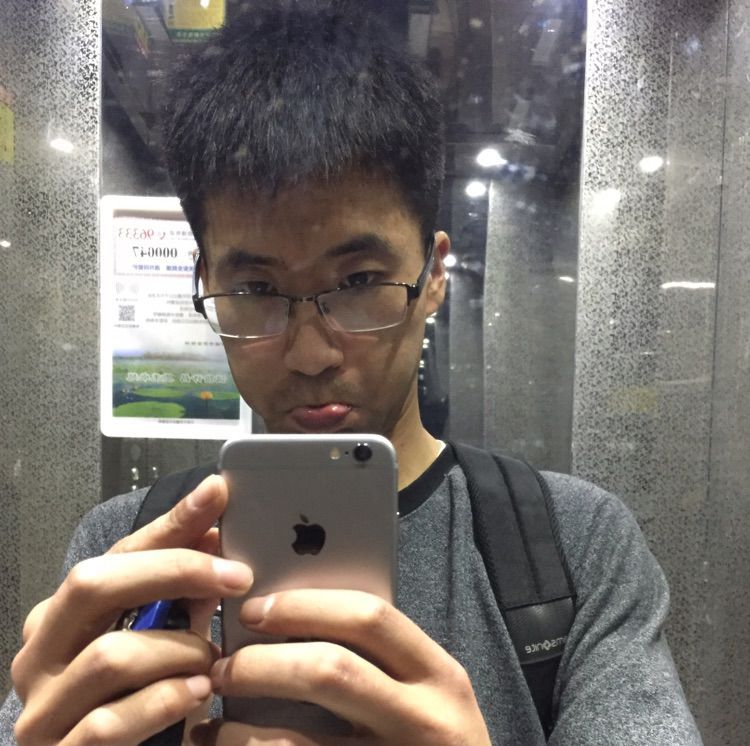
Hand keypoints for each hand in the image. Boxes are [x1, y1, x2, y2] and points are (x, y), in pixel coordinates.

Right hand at [11, 476, 253, 745]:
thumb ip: (184, 590)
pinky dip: (166, 701)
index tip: (217, 495)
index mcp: (63, 614)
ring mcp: (42, 708)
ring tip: (213, 661)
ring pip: (111, 655)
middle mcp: (40, 654)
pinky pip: (111, 721)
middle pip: (94, 583)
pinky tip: (198, 694)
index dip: (171, 524)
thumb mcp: (165, 636)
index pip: (118, 552)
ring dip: (181, 652)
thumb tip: (217, 531)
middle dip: (175, 571)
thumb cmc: (139, 698)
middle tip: (238, 576)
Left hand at [191, 589, 491, 745]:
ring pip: (294, 743)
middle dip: (262, 663)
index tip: (256, 609)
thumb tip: (289, 620)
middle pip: (330, 670)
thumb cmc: (432, 743)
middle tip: (225, 665)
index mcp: (438, 675)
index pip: (370, 617)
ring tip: (214, 721)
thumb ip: (381, 660)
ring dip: (238, 729)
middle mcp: (424, 720)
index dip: (304, 607)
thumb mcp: (425, 695)